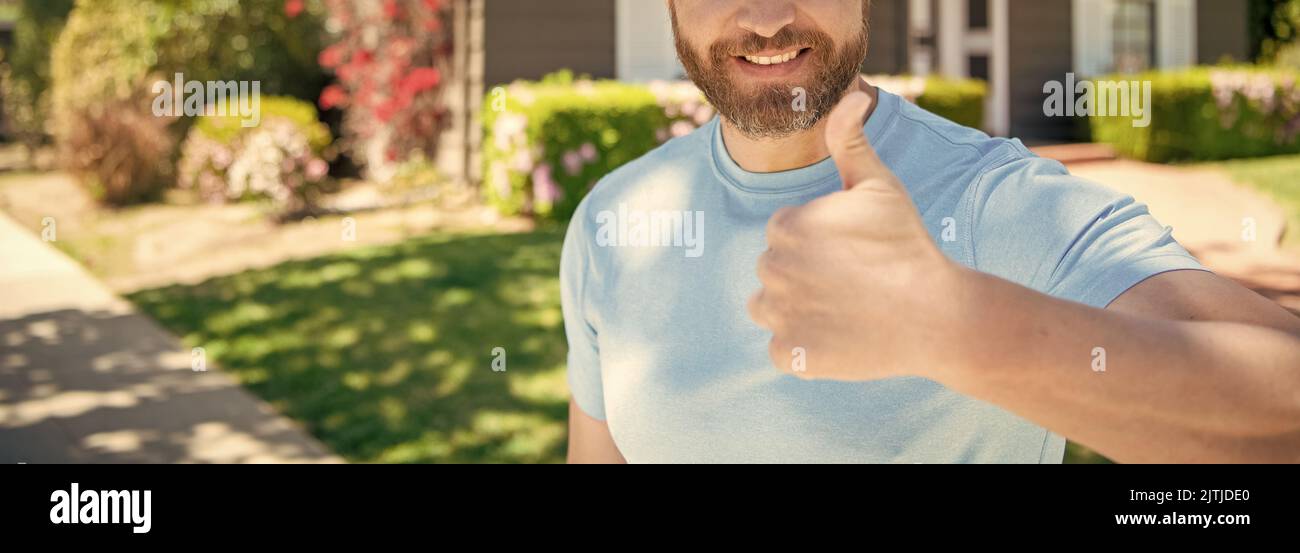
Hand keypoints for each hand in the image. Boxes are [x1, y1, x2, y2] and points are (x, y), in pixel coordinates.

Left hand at [747, 90, 972, 381]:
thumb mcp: (880, 185)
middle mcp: (773, 269)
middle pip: (774, 269)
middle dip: (804, 272)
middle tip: (852, 280)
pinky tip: (838, 337)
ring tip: (841, 307)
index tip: (851, 251)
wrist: (935, 315)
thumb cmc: (907, 246)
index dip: (818, 241)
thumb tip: (848, 96)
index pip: (784, 232)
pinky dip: (802, 348)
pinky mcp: (789, 355)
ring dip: (795, 308)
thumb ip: (851, 140)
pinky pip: (780, 349)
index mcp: (786, 225)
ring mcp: (780, 315)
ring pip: (769, 307)